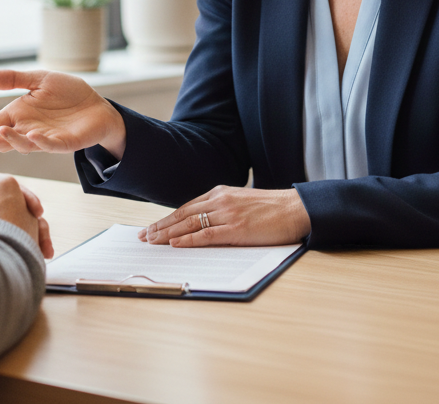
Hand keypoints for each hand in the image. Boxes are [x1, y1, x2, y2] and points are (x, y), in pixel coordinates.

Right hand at [0, 69, 126, 158]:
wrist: (97, 105)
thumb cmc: (67, 93)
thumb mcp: (39, 80)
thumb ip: (13, 79)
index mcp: (20, 115)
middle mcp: (28, 129)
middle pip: (6, 139)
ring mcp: (45, 138)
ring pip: (25, 144)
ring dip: (13, 140)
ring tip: (0, 133)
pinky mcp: (64, 143)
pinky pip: (51, 145)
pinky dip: (42, 142)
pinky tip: (34, 135)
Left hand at [139, 186, 310, 246]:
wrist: (295, 208)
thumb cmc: (271, 209)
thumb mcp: (241, 202)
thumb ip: (222, 209)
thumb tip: (204, 223)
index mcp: (220, 193)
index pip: (186, 207)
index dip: (167, 218)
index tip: (153, 227)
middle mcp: (220, 200)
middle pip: (183, 214)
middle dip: (161, 226)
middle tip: (144, 236)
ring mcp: (228, 214)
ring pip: (190, 224)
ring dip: (168, 234)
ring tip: (152, 241)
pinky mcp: (237, 229)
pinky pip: (207, 235)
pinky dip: (188, 240)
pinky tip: (175, 244)